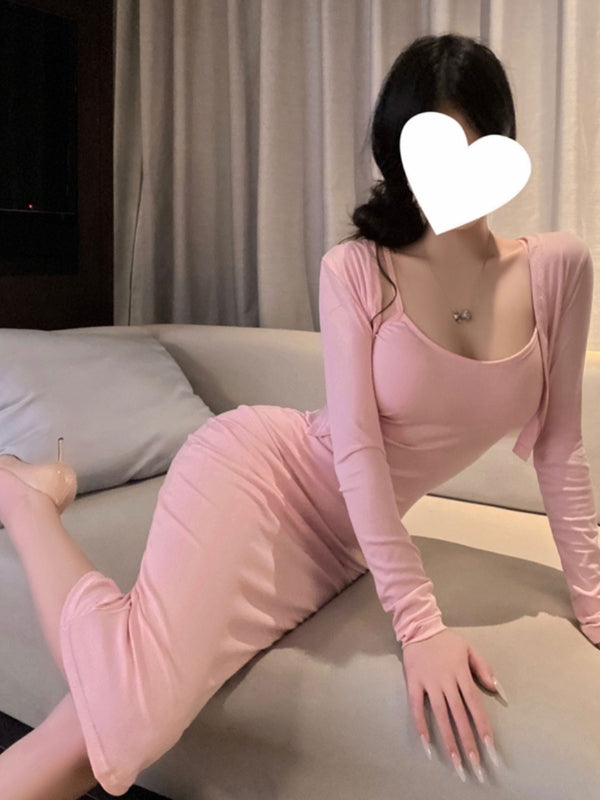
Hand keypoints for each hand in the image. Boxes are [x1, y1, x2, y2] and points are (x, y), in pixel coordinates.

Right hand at [402, 628, 501, 782]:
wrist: (419, 627)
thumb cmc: (446, 641)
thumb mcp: (469, 649)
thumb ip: (484, 668)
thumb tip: (497, 689)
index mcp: (461, 674)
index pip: (474, 704)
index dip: (482, 725)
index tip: (489, 746)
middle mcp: (446, 681)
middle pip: (459, 716)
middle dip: (468, 741)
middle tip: (475, 765)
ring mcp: (429, 683)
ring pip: (440, 716)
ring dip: (448, 740)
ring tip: (455, 761)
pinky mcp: (413, 683)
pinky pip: (416, 707)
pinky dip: (421, 724)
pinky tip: (426, 743)